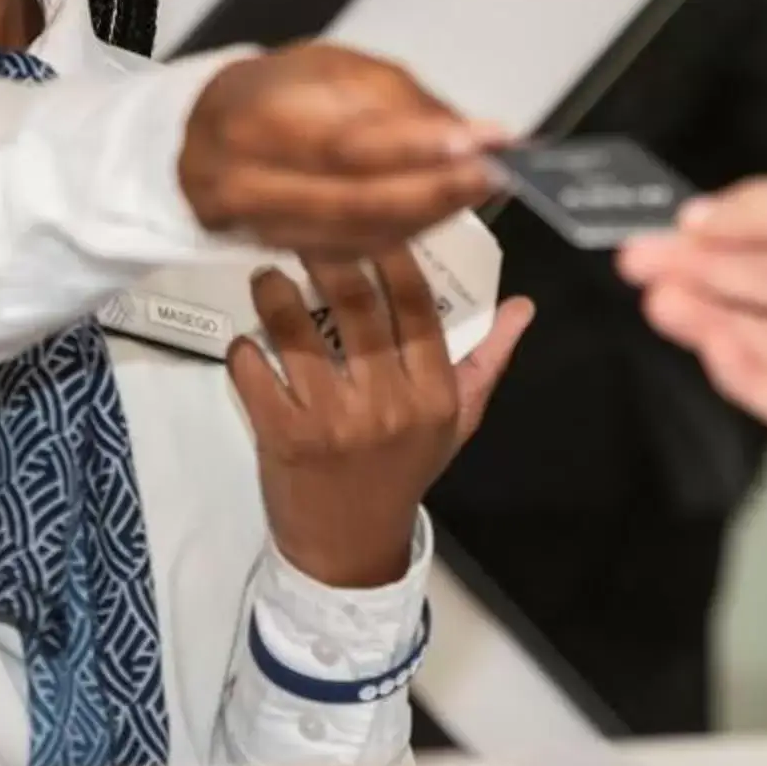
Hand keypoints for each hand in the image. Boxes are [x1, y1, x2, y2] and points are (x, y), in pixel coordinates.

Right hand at [180, 43, 503, 253]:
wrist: (209, 131)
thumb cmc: (281, 89)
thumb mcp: (336, 68)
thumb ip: (400, 102)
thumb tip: (476, 135)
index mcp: (255, 119)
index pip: (347, 143)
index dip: (418, 148)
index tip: (481, 142)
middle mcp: (245, 182)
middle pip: (356, 201)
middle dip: (436, 190)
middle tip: (496, 173)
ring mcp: (257, 228)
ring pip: (360, 235)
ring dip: (430, 215)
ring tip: (481, 186)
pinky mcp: (277, 253)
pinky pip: (353, 252)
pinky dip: (405, 233)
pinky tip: (442, 209)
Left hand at [226, 247, 533, 587]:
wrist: (349, 548)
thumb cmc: (404, 474)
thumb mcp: (456, 423)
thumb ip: (486, 362)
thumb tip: (521, 305)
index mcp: (433, 393)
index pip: (418, 304)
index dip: (393, 253)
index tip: (369, 217)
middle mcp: (387, 404)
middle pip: (357, 306)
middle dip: (327, 254)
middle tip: (304, 224)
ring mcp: (333, 422)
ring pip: (298, 334)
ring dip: (274, 294)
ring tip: (265, 273)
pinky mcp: (283, 438)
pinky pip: (255, 375)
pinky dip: (245, 350)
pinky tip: (246, 338)